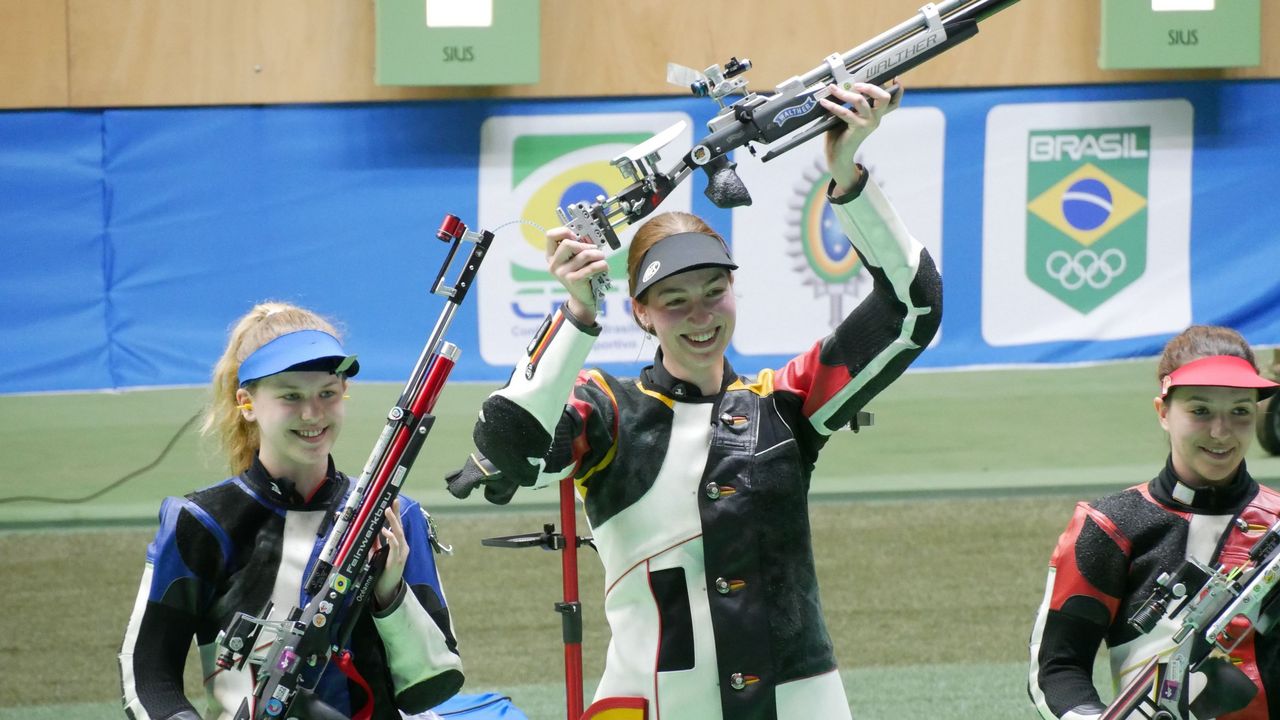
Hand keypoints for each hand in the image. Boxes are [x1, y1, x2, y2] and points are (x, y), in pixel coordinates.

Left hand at [372, 498, 407, 608]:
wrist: (387, 589)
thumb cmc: (382, 571)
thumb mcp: (377, 553)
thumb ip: (376, 542)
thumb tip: (372, 529)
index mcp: (399, 544)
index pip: (398, 526)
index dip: (396, 513)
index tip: (394, 501)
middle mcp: (403, 547)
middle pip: (400, 527)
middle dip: (396, 514)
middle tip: (393, 502)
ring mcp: (401, 553)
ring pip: (399, 534)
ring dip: (393, 522)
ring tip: (388, 511)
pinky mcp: (397, 560)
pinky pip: (395, 546)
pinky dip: (391, 538)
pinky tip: (386, 531)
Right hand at [545, 226, 607, 324]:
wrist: (582, 298)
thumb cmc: (581, 274)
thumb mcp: (575, 259)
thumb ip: (577, 247)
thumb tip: (588, 234)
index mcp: (552, 256)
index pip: (550, 236)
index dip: (564, 232)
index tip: (576, 236)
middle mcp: (554, 264)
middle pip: (568, 243)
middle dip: (585, 244)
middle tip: (594, 249)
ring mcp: (562, 273)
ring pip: (584, 254)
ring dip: (598, 254)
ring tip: (602, 258)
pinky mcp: (574, 280)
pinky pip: (592, 266)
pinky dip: (602, 264)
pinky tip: (604, 267)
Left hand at [820, 80, 901, 194]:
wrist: (838, 155)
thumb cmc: (841, 134)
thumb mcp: (849, 115)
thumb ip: (851, 103)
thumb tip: (841, 84)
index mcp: (876, 114)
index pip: (894, 102)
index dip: (898, 90)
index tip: (895, 78)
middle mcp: (876, 118)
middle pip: (884, 97)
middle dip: (870, 86)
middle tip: (856, 84)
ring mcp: (868, 123)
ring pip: (860, 101)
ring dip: (844, 93)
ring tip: (832, 89)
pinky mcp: (857, 128)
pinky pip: (845, 112)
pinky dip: (833, 106)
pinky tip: (824, 102)